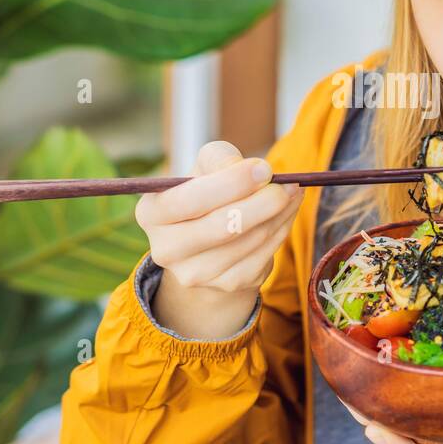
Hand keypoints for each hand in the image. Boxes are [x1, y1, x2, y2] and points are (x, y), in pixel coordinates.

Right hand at [136, 140, 302, 339]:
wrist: (207, 241)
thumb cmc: (206, 192)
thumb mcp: (204, 167)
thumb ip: (222, 159)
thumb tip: (256, 172)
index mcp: (152, 213)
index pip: (191, 199)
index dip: (232, 183)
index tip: (264, 168)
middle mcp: (167, 249)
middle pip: (224, 227)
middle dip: (263, 202)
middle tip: (288, 184)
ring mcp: (196, 273)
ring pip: (250, 241)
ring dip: (280, 213)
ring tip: (291, 191)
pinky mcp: (226, 285)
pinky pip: (264, 255)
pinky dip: (282, 229)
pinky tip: (286, 212)